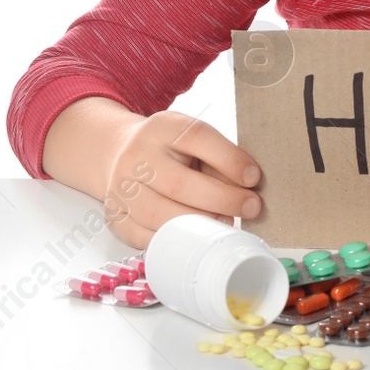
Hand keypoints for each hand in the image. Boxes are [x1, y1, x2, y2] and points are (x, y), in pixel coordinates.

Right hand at [100, 110, 262, 247]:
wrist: (119, 153)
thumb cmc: (170, 150)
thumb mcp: (194, 141)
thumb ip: (219, 161)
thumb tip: (247, 189)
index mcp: (161, 128)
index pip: (197, 137)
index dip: (229, 159)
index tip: (254, 177)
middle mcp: (136, 156)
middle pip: (179, 183)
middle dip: (223, 199)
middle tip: (251, 207)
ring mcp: (120, 188)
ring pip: (161, 215)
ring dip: (201, 225)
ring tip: (226, 223)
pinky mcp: (116, 217)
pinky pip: (146, 238)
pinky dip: (176, 241)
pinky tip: (197, 237)